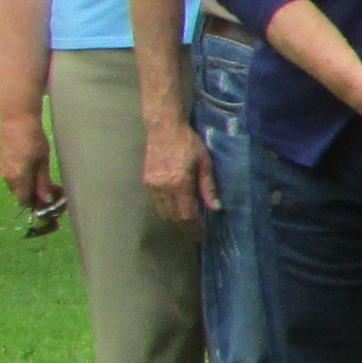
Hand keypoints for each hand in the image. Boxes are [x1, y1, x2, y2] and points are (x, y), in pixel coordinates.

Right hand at [0, 112, 58, 213]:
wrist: (16, 120)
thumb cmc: (33, 138)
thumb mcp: (43, 161)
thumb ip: (42, 181)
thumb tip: (45, 200)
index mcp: (17, 178)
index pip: (24, 200)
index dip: (36, 202)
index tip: (50, 196)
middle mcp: (5, 176)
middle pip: (19, 193)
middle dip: (33, 193)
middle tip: (50, 185)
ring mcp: (1, 169)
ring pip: (15, 185)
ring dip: (27, 184)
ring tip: (41, 174)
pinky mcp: (0, 162)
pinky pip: (11, 176)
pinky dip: (21, 177)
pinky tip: (31, 167)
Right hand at [142, 112, 216, 228]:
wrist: (164, 128)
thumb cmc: (188, 142)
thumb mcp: (204, 163)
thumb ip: (208, 187)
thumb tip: (215, 208)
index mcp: (179, 183)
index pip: (187, 214)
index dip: (196, 227)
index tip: (203, 234)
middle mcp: (163, 187)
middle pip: (174, 217)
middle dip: (186, 227)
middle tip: (197, 234)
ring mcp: (152, 185)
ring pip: (163, 212)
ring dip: (176, 220)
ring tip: (189, 225)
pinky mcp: (146, 182)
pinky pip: (156, 203)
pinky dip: (167, 210)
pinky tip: (177, 210)